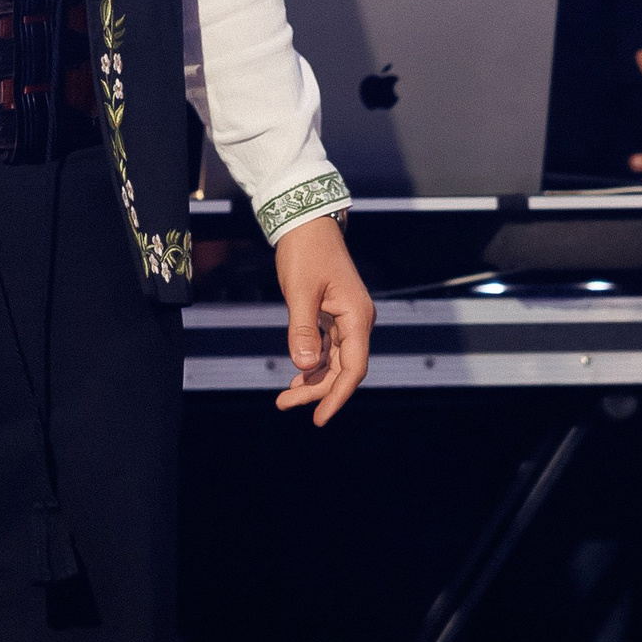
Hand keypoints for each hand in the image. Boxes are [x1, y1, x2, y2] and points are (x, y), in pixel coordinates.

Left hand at [272, 214, 373, 425]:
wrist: (306, 224)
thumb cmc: (305, 253)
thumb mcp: (300, 292)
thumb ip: (302, 330)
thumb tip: (305, 367)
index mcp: (356, 316)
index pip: (353, 368)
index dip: (337, 395)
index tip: (319, 417)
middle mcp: (357, 321)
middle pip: (342, 369)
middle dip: (317, 391)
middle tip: (284, 404)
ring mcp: (346, 318)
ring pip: (334, 361)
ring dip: (313, 380)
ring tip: (285, 397)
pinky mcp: (333, 315)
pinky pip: (327, 348)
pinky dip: (313, 364)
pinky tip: (297, 377)